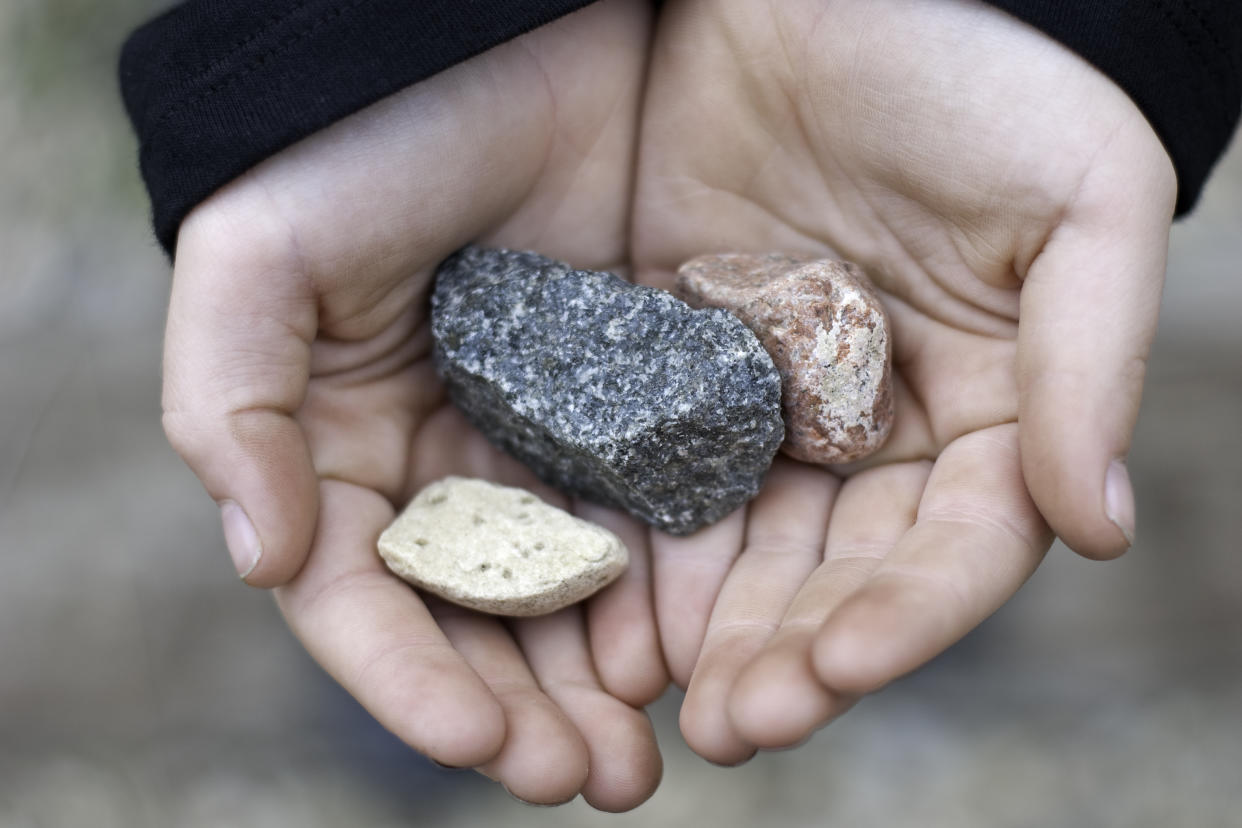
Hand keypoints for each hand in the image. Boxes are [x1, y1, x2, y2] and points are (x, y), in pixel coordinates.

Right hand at [161, 0, 665, 808]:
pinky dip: (672, 596)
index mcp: (350, 449)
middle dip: (525, 712)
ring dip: (601, 685)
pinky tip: (699, 647)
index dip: (410, 681)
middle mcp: (450, 465)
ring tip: (647, 755)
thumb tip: (262, 557)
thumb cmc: (371, 139)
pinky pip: (658, 520)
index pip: (367, 600)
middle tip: (591, 780)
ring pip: (573, 599)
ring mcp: (551, 443)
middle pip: (479, 624)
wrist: (513, 41)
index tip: (477, 742)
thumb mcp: (264, 254)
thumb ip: (231, 398)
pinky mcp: (644, 409)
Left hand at [632, 0, 1174, 762]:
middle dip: (791, 649)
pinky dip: (639, 542)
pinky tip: (606, 609)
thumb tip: (1099, 529)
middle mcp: (881, 425)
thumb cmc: (982, 73)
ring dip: (710, 628)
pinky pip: (659, 468)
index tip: (839, 670)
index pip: (957, 545)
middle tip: (735, 726)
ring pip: (746, 543)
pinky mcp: (685, 362)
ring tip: (663, 704)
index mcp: (989, 408)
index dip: (906, 617)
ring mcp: (776, 401)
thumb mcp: (1080, 201)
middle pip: (841, 570)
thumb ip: (1090, 364)